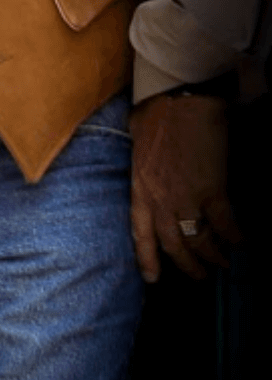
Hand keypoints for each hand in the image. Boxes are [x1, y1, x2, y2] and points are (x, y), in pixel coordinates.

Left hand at [129, 93, 239, 282]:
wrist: (180, 100)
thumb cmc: (156, 114)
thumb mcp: (138, 145)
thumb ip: (143, 165)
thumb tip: (147, 165)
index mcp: (139, 188)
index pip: (140, 232)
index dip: (147, 258)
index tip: (152, 279)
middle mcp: (159, 200)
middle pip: (171, 244)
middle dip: (186, 265)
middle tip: (199, 277)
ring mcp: (185, 197)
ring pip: (198, 241)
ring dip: (212, 255)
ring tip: (223, 263)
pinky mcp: (211, 190)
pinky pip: (224, 224)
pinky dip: (234, 236)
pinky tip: (242, 241)